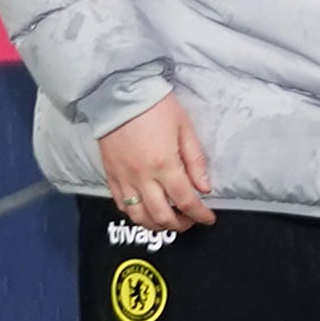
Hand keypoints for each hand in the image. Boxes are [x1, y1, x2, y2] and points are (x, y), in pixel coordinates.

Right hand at [98, 93, 212, 230]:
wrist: (119, 95)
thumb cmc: (157, 108)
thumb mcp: (185, 129)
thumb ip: (195, 161)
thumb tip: (204, 188)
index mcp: (164, 165)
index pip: (185, 200)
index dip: (199, 214)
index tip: (209, 218)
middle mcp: (141, 177)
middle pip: (161, 215)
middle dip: (180, 224)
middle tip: (191, 221)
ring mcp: (123, 178)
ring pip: (138, 216)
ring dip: (156, 225)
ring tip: (170, 220)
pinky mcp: (109, 176)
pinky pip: (121, 204)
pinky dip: (135, 214)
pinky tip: (146, 211)